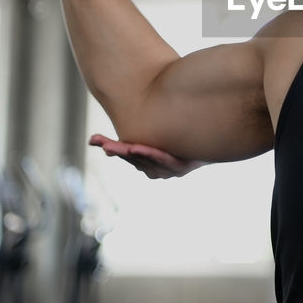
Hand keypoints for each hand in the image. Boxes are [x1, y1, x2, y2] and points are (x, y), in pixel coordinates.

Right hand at [88, 133, 205, 179]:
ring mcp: (167, 169)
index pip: (122, 151)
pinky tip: (145, 148)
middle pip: (132, 157)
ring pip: (148, 161)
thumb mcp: (153, 133)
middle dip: (118, 151)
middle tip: (104, 144)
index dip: (107, 145)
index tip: (93, 139)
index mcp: (144, 159)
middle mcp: (153, 167)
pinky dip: (156, 156)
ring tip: (125, 146)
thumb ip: (132, 132)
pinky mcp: (182, 168)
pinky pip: (167, 162)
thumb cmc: (180, 138)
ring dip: (136, 154)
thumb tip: (98, 134)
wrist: (210, 143)